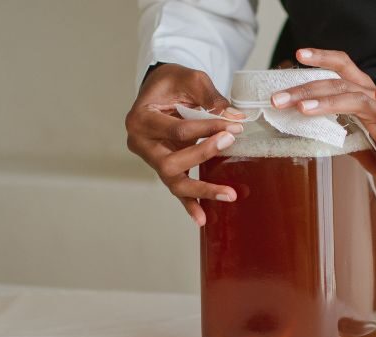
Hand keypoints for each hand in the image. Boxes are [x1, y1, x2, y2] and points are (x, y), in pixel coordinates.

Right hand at [125, 63, 244, 225]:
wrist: (161, 89)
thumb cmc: (172, 82)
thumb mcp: (190, 78)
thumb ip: (211, 98)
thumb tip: (235, 120)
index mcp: (140, 119)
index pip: (177, 130)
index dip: (207, 129)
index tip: (234, 126)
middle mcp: (141, 144)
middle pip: (171, 162)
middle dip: (203, 154)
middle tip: (229, 142)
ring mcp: (151, 159)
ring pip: (174, 182)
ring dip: (202, 189)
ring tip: (229, 194)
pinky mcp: (164, 168)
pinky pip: (177, 190)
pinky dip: (190, 204)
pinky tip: (203, 218)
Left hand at [270, 49, 375, 184]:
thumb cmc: (370, 144)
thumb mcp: (342, 129)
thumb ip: (323, 121)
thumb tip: (292, 115)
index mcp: (357, 91)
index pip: (340, 67)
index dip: (321, 58)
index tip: (298, 54)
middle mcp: (370, 96)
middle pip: (338, 84)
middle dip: (305, 90)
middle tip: (279, 99)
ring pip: (355, 99)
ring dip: (327, 102)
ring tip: (303, 108)